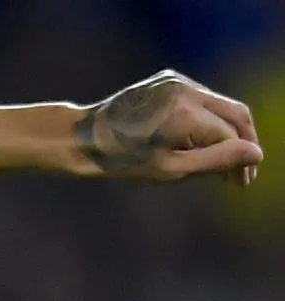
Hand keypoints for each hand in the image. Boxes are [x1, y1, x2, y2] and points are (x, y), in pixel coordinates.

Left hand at [76, 70, 260, 183]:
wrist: (80, 137)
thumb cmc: (120, 160)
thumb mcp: (170, 169)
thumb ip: (215, 161)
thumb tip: (256, 154)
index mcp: (186, 113)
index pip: (231, 135)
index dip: (240, 160)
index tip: (240, 183)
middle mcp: (186, 90)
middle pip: (236, 114)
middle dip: (243, 143)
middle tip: (241, 173)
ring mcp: (177, 81)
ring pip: (221, 106)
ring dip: (226, 133)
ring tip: (218, 165)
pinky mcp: (168, 80)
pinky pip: (202, 100)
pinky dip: (208, 121)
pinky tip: (198, 145)